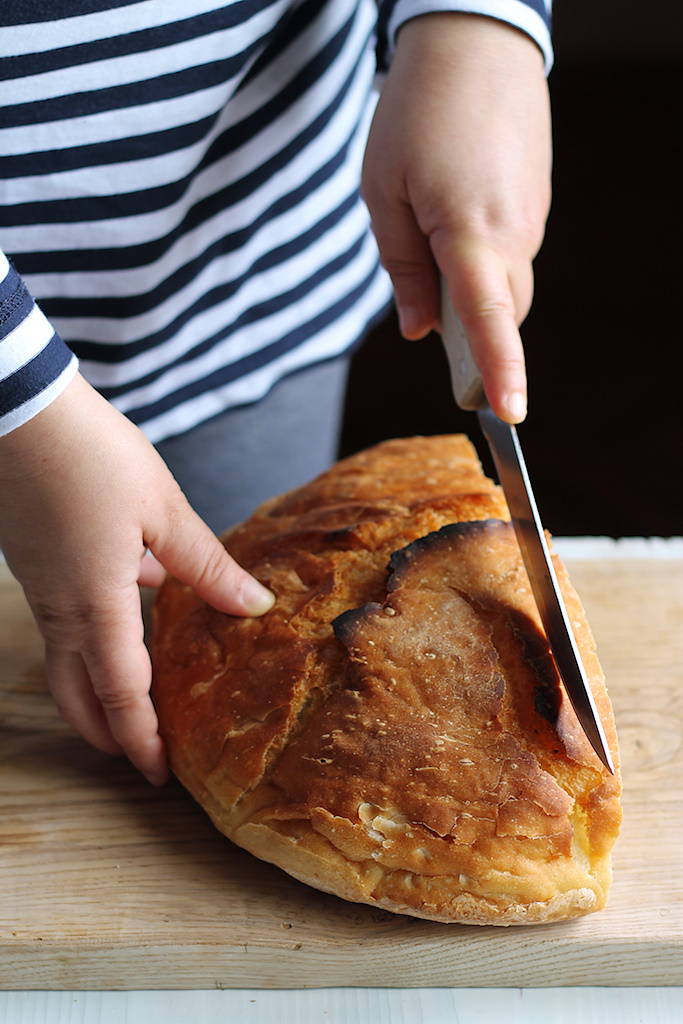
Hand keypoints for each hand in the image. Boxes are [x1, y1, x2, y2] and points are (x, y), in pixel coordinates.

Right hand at [0, 373, 273, 784]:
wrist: (18, 410)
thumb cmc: (90, 455)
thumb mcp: (164, 510)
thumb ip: (207, 566)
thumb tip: (253, 605)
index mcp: (95, 605)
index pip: (122, 695)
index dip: (142, 740)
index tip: (161, 773)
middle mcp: (61, 608)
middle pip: (79, 695)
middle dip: (111, 731)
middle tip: (145, 752)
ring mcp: (41, 588)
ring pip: (69, 661)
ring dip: (102, 688)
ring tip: (144, 695)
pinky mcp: (35, 563)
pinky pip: (67, 618)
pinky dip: (97, 635)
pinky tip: (139, 600)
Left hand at [362, 13, 551, 421]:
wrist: (477, 42)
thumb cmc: (417, 114)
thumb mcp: (384, 195)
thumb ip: (402, 271)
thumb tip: (419, 331)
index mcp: (470, 235)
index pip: (490, 321)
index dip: (500, 372)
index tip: (509, 415)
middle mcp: (514, 235)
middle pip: (498, 314)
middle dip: (470, 335)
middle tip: (429, 322)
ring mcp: (532, 220)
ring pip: (503, 285)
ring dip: (471, 291)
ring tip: (430, 239)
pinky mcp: (534, 206)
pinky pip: (509, 255)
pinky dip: (482, 262)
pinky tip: (452, 222)